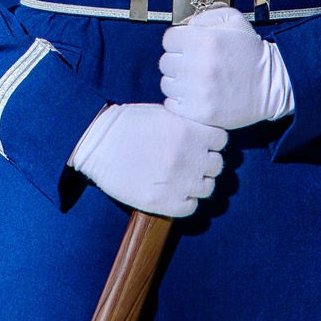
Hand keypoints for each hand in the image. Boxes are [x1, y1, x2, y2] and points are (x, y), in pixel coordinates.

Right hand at [69, 102, 226, 217]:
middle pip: (217, 165)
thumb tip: (205, 133)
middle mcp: (187, 156)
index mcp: (187, 130)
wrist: (99, 144)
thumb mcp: (162, 113)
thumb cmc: (128, 124)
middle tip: (194, 160)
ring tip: (184, 177)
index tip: (204, 142)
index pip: (221, 139)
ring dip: (198, 182)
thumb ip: (187, 123)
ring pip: (207, 188)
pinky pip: (191, 207)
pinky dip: (186, 200)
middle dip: (208, 161)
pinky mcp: (164, 202)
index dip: (213, 140)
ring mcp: (177, 181)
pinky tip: (175, 191)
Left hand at [159, 5, 294, 129]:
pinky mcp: (200, 112)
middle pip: (165, 62)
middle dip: (176, 61)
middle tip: (191, 65)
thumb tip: (184, 27)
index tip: (186, 47)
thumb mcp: (233, 21)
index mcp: (205, 41)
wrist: (271, 85)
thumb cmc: (250, 52)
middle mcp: (199, 65)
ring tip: (193, 81)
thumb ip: (205, 17)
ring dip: (177, 81)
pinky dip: (179, 100)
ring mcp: (198, 91)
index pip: (168, 39)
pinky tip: (193, 95)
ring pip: (167, 83)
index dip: (176, 42)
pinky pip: (172, 104)